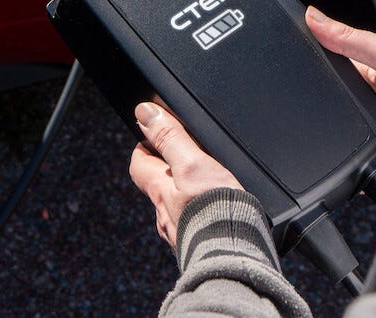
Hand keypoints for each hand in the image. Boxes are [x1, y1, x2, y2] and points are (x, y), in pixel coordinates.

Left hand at [129, 102, 241, 248]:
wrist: (235, 261)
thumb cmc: (214, 215)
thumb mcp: (192, 165)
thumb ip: (170, 138)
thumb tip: (144, 113)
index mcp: (160, 191)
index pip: (139, 164)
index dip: (146, 147)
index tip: (156, 135)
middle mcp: (166, 215)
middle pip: (158, 186)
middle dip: (169, 170)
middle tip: (187, 155)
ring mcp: (182, 234)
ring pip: (177, 207)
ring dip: (187, 193)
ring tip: (208, 184)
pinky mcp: (201, 247)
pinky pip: (196, 225)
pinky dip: (203, 214)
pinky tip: (219, 213)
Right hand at [305, 6, 375, 159]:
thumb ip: (347, 38)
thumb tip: (312, 16)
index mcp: (366, 71)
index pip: (333, 71)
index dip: (316, 75)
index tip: (295, 79)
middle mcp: (373, 97)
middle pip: (341, 107)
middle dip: (329, 114)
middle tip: (314, 121)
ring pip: (355, 133)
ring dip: (348, 138)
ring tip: (334, 145)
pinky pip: (374, 156)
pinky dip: (366, 161)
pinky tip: (355, 167)